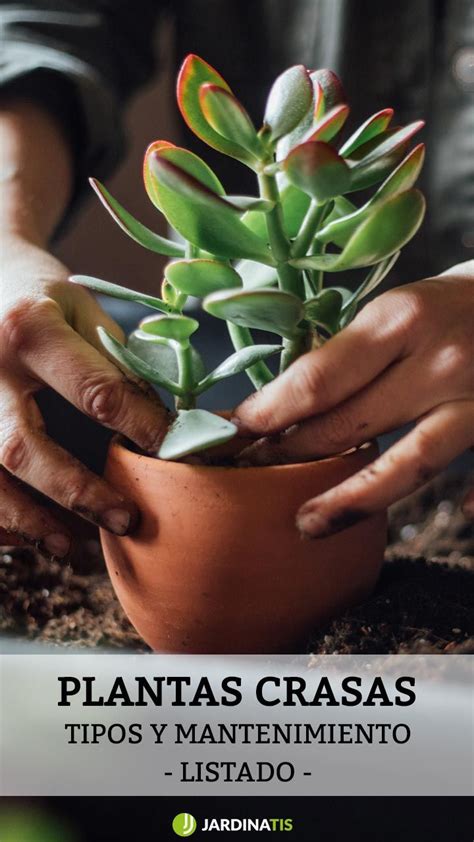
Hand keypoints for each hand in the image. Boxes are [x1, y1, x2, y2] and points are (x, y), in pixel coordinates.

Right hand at [0, 234, 168, 557]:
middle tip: (126, 520)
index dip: (142, 429)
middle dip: (77, 492)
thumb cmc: (40, 296)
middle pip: (24, 448)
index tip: (178, 454)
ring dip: (28, 519)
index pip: (95, 392)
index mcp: (29, 328)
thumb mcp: (82, 311)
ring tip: (71, 545)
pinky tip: (28, 535)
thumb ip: (116, 365)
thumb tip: (165, 426)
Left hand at [233, 264, 473, 537]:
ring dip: (348, 499)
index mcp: (400, 319)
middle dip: (289, 452)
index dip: (269, 412)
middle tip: (249, 470)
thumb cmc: (449, 302)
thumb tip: (288, 401)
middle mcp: (438, 361)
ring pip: (405, 466)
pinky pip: (466, 475)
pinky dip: (448, 501)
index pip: (318, 380)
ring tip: (306, 523)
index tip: (232, 431)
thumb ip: (351, 354)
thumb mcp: (395, 309)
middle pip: (348, 424)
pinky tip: (402, 521)